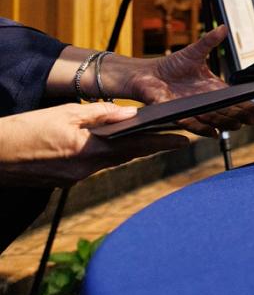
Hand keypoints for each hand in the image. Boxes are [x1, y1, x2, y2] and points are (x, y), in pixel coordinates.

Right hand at [0, 103, 188, 187]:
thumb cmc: (27, 128)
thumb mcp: (66, 113)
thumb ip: (101, 113)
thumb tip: (131, 114)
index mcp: (90, 149)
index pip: (136, 147)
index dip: (162, 143)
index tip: (184, 140)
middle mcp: (86, 168)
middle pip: (127, 156)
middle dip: (151, 147)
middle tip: (176, 139)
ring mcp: (76, 178)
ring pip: (110, 162)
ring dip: (128, 151)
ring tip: (149, 140)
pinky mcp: (65, 181)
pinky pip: (93, 166)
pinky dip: (105, 156)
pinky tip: (109, 147)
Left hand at [123, 25, 253, 135]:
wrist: (147, 74)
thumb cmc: (171, 65)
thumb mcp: (194, 51)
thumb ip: (209, 41)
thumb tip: (223, 27)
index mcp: (212, 88)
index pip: (232, 98)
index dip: (245, 104)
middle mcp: (203, 101)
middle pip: (225, 111)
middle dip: (239, 116)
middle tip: (252, 119)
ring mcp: (190, 108)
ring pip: (211, 120)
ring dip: (225, 124)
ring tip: (237, 125)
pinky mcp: (174, 112)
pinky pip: (189, 122)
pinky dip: (201, 128)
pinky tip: (213, 132)